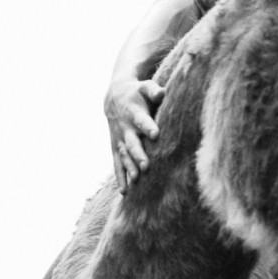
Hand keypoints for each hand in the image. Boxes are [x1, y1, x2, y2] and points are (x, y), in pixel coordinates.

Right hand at [104, 78, 164, 192]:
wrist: (114, 96)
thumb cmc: (137, 93)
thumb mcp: (145, 87)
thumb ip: (154, 90)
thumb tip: (163, 92)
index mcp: (134, 113)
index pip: (142, 121)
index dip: (148, 127)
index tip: (155, 134)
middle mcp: (126, 128)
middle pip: (132, 143)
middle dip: (138, 154)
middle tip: (146, 166)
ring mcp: (119, 139)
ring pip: (124, 155)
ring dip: (129, 167)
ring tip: (136, 180)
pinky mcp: (116, 148)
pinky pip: (117, 163)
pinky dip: (120, 177)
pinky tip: (125, 191)